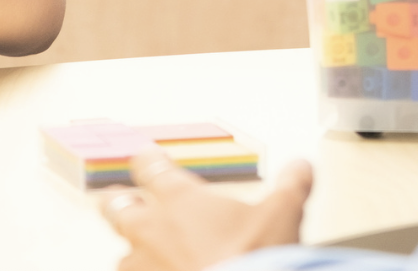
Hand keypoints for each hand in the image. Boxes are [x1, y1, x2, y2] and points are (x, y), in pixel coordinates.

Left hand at [103, 147, 313, 270]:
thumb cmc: (255, 260)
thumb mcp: (284, 215)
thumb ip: (292, 185)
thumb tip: (302, 165)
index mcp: (180, 200)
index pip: (151, 168)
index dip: (147, 161)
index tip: (144, 157)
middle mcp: (152, 230)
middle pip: (117, 207)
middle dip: (117, 202)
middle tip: (115, 199)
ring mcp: (142, 269)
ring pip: (122, 256)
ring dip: (132, 254)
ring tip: (140, 259)